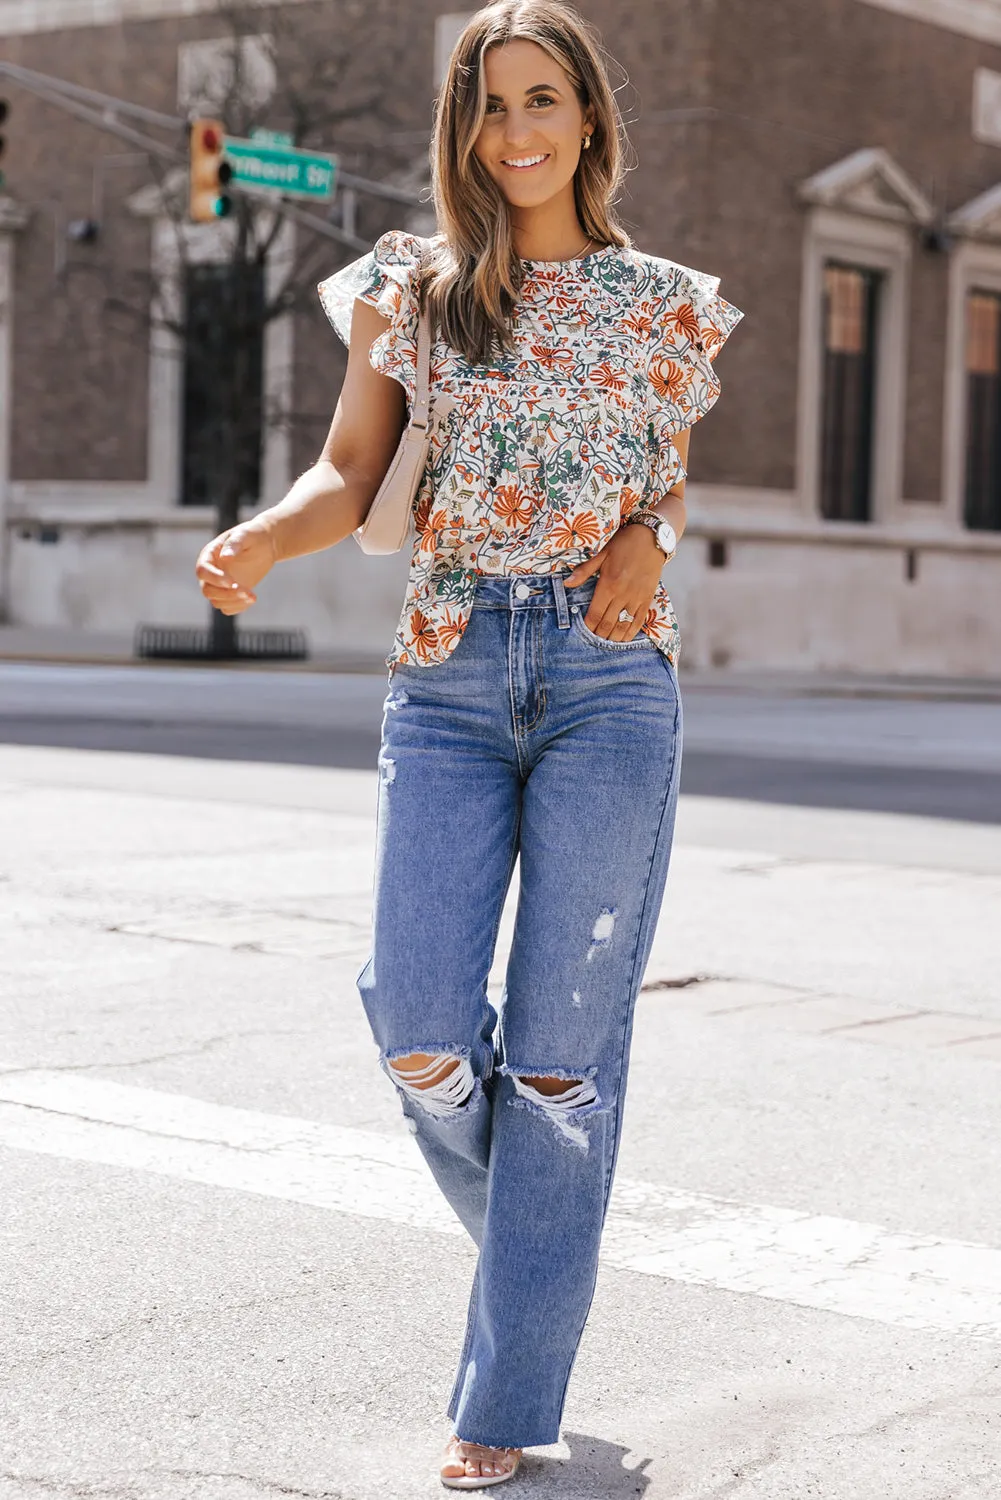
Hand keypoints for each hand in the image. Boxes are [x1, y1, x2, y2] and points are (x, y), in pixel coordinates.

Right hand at [194, 520, 276, 614]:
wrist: (265, 544)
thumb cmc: (253, 535)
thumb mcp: (245, 534)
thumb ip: (234, 544)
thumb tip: (225, 557)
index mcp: (209, 555)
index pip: (202, 571)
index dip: (215, 579)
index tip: (232, 583)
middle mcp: (211, 571)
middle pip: (208, 590)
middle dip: (226, 594)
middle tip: (247, 592)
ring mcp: (220, 584)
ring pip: (217, 601)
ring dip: (234, 602)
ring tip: (252, 596)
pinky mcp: (230, 593)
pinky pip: (228, 608)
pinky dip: (238, 607)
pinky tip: (251, 599)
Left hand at [564, 523, 663, 640]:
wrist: (652, 537)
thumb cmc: (623, 543)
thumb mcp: (601, 554)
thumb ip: (584, 571)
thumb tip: (566, 584)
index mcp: (608, 584)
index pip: (595, 613)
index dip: (588, 626)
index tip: (582, 632)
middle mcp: (623, 594)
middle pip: (608, 623)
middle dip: (599, 635)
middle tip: (592, 641)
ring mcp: (637, 598)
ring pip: (623, 626)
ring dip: (613, 637)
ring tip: (606, 643)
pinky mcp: (647, 599)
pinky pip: (639, 621)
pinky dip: (630, 633)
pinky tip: (623, 638)